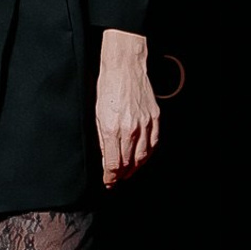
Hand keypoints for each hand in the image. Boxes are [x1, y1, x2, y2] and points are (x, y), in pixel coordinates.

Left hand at [96, 29, 160, 187]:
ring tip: (128, 172)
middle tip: (117, 179)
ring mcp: (145, 124)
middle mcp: (130, 129)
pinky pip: (154, 143)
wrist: (124, 68)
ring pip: (143, 156)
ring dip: (135, 168)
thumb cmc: (107, 87)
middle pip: (128, 163)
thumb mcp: (96, 114)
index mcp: (112, 129)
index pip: (113, 163)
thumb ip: (101, 138)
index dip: (110, 176)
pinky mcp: (154, 118)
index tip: (108, 181)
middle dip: (121, 175)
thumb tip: (104, 157)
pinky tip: (142, 158)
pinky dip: (148, 154)